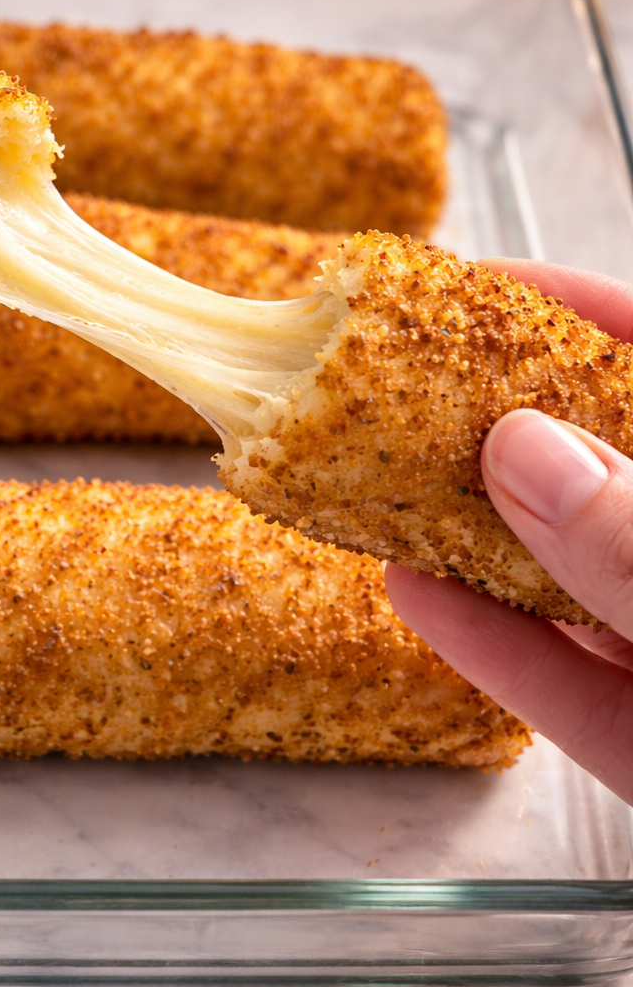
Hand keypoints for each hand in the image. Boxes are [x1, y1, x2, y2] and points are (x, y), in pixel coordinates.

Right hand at [385, 257, 632, 803]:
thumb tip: (526, 450)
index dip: (583, 315)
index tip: (476, 294)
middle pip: (617, 476)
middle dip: (506, 432)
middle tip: (395, 398)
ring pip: (589, 584)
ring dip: (482, 541)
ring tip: (378, 487)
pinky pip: (581, 691)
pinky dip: (501, 650)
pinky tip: (413, 596)